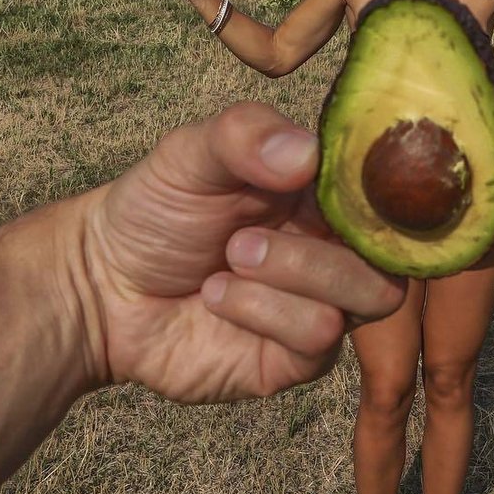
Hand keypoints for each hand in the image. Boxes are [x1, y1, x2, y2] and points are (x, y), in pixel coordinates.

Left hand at [81, 102, 407, 402]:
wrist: (100, 286)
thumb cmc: (154, 210)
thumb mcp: (190, 153)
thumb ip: (244, 135)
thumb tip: (306, 154)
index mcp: (326, 195)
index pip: (391, 194)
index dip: (380, 191)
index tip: (328, 186)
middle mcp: (336, 250)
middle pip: (393, 254)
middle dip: (321, 248)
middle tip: (241, 242)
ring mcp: (321, 304)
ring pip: (369, 298)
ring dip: (291, 277)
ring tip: (227, 265)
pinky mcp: (297, 358)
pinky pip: (320, 339)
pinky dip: (265, 313)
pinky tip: (217, 298)